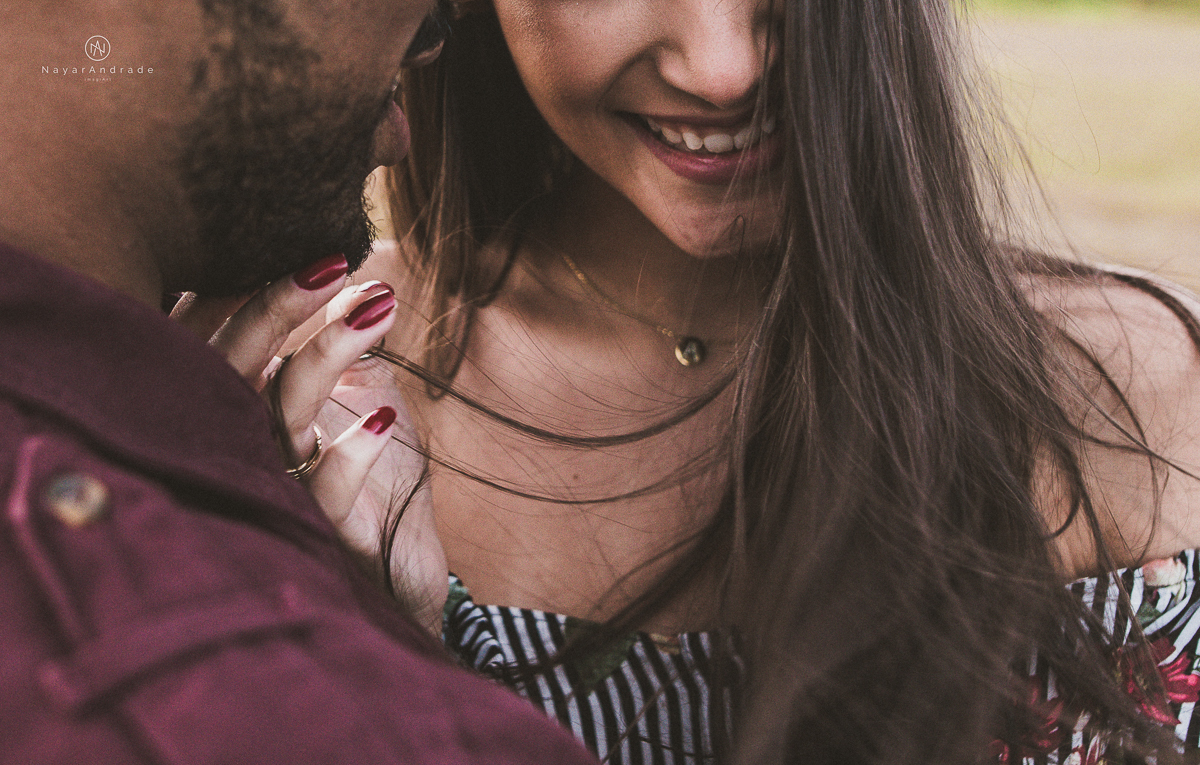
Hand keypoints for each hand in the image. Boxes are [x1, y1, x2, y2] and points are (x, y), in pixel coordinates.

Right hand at [171, 254, 446, 633]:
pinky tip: (383, 417)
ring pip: (278, 419)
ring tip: (377, 309)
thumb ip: (335, 344)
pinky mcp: (320, 540)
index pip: (218, 337)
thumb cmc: (373, 482)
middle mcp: (241, 449)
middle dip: (277, 309)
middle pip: (233, 367)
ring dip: (326, 358)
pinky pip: (322, 497)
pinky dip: (350, 456)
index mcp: (240, 408)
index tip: (305, 248)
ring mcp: (275, 494)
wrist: (404, 575)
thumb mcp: (359, 398)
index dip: (248, 291)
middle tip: (333, 263)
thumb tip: (340, 267)